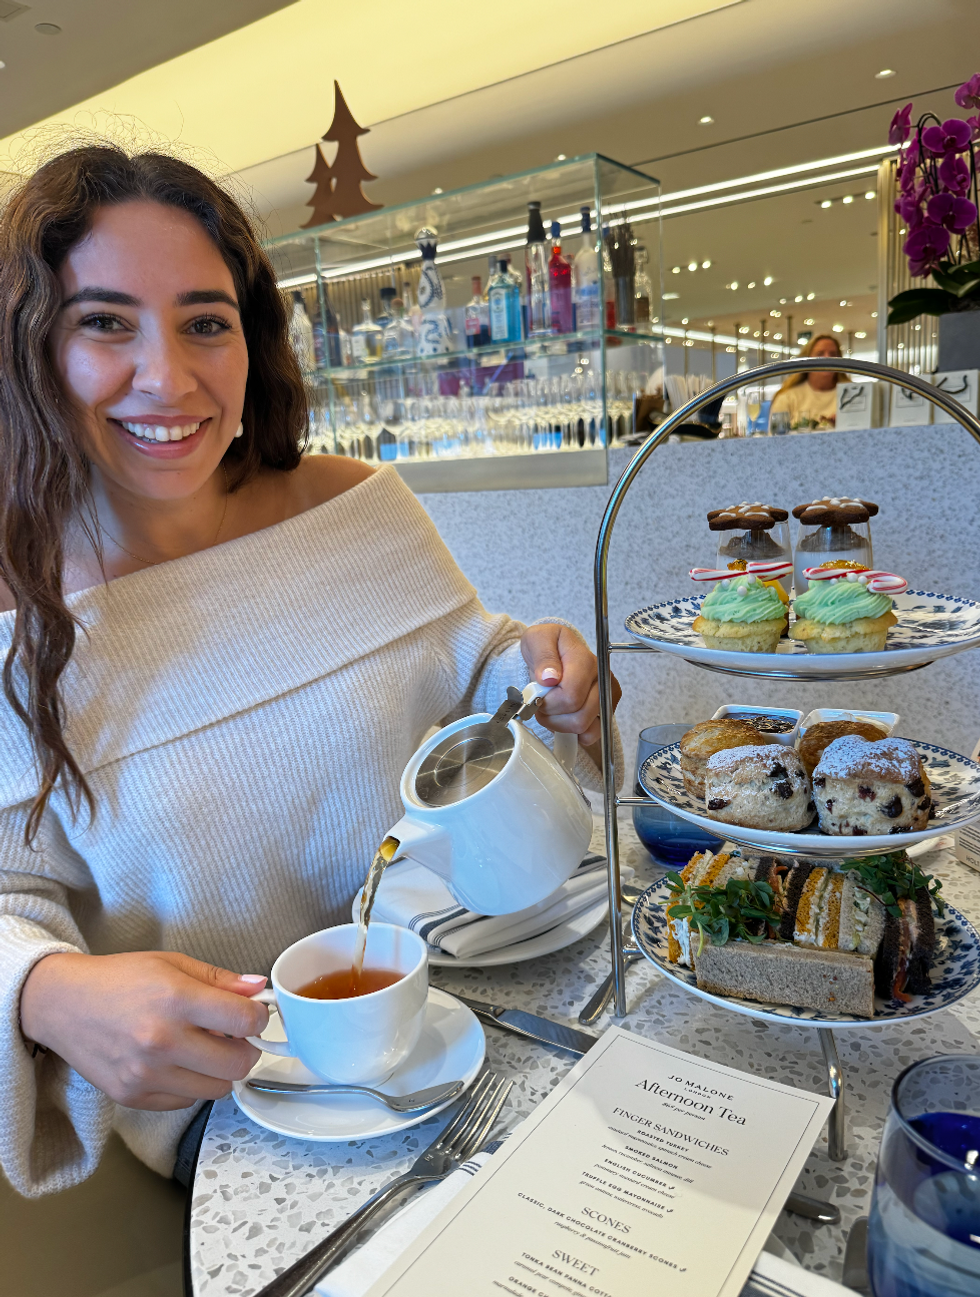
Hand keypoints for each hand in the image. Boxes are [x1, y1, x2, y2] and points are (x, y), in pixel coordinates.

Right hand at [20, 950, 269, 1110]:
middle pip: (238, 1064)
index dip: (259, 1017)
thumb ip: (219, 979)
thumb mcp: (172, 964)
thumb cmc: (119, 979)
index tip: (254, 1014)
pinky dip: (191, 1085)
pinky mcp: (133, 1098)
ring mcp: (146, 1075)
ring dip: (219, 1071)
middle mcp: (162, 1042)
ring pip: (217, 1090)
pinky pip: (186, 1102)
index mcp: (176, 1000)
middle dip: (245, 1049)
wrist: (62, 1004)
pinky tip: (177, 1063)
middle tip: (233, 1036)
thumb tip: (258, 988)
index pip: (244, 1021)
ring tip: (204, 1049)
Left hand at [520, 623, 619, 747]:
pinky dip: (573, 731)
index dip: (549, 702)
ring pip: (584, 727)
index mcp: (586, 661)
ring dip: (560, 724)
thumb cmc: (546, 645)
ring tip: (551, 709)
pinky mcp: (606, 710)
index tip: (538, 695)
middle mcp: (602, 679)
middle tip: (542, 703)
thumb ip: (543, 656)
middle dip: (553, 715)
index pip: (571, 696)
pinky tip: (563, 717)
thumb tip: (550, 677)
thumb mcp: (537, 640)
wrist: (554, 649)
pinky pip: (591, 734)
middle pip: (578, 716)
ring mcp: (606, 696)